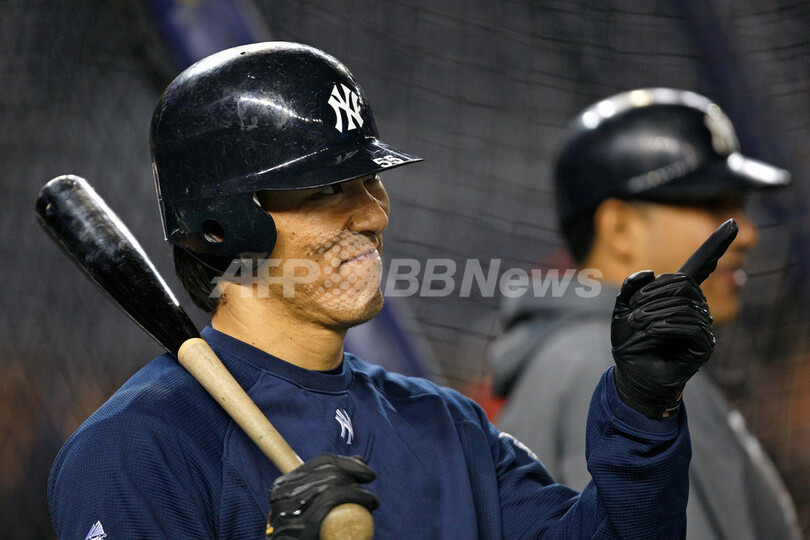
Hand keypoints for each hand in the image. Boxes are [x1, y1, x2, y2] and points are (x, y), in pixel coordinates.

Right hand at [266, 454, 378, 539]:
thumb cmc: (309, 533)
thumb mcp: (315, 504)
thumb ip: (331, 482)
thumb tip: (359, 459)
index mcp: (282, 486)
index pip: (322, 462)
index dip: (350, 463)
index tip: (368, 474)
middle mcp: (282, 495)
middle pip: (329, 472)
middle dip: (355, 478)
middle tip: (368, 494)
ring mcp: (289, 511)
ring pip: (332, 486)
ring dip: (359, 491)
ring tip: (371, 501)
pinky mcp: (302, 524)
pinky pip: (332, 500)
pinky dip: (356, 498)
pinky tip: (370, 504)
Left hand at [611, 219, 738, 418]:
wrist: (633, 374)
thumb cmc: (630, 341)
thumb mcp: (622, 310)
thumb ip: (631, 288)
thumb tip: (650, 272)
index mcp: (678, 294)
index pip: (700, 265)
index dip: (715, 245)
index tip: (731, 223)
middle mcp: (695, 306)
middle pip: (683, 284)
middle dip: (653, 295)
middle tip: (634, 313)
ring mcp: (702, 325)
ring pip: (684, 304)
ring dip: (654, 312)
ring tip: (638, 325)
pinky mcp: (704, 344)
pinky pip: (691, 325)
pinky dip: (666, 325)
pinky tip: (653, 332)